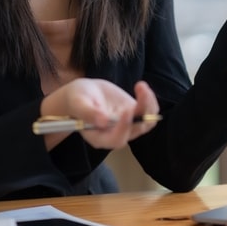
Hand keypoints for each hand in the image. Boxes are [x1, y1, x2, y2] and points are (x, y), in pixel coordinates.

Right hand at [41, 79, 159, 149]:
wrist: (83, 93)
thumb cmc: (76, 100)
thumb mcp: (78, 103)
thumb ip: (88, 113)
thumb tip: (102, 122)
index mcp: (100, 137)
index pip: (116, 139)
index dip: (124, 127)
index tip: (126, 110)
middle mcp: (116, 134)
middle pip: (135, 131)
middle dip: (142, 114)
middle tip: (140, 93)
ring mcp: (127, 124)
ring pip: (146, 122)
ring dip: (149, 105)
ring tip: (142, 87)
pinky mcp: (133, 113)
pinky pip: (148, 111)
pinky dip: (149, 100)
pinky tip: (141, 86)